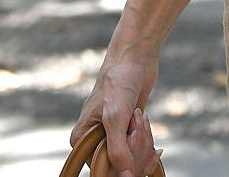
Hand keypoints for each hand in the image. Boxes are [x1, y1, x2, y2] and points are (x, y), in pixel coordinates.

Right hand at [74, 44, 160, 176]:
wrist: (133, 63)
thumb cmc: (118, 84)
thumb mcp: (116, 118)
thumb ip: (118, 150)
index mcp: (82, 141)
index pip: (104, 170)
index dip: (123, 161)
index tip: (130, 136)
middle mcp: (93, 143)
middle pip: (121, 168)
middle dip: (136, 148)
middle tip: (137, 122)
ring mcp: (111, 140)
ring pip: (133, 161)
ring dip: (143, 141)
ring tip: (139, 117)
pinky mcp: (126, 136)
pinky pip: (140, 152)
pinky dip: (147, 139)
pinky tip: (145, 122)